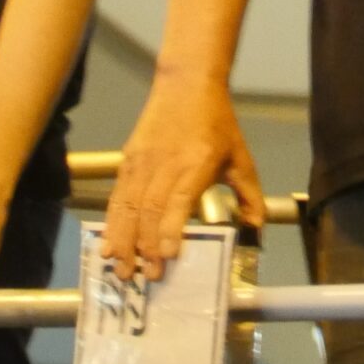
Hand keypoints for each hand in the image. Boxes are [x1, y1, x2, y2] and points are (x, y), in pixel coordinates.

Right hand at [100, 74, 263, 278]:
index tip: (168, 257)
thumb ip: (250, 196)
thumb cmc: (217, 124)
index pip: (177, 199)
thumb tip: (256, 230)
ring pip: (127, 207)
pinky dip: (110, 224)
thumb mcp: (241, 157)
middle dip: (146, 247)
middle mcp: (165, 163)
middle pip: (149, 210)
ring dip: (124, 242)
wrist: (186, 85)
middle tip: (148, 277)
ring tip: (124, 270)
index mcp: (196, 162)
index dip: (170, 229)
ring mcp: (142, 162)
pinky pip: (116, 198)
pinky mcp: (127, 161)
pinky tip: (107, 246)